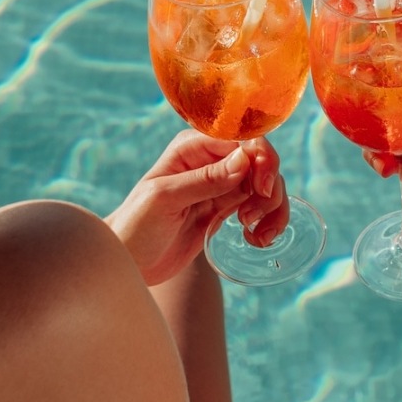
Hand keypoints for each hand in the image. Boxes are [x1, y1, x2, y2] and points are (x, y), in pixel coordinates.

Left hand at [108, 129, 288, 284]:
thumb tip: (245, 160)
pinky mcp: (227, 208)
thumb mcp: (165, 199)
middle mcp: (210, 160)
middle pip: (261, 161)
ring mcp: (221, 184)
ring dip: (273, 208)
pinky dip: (268, 221)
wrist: (128, 261)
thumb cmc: (135, 225)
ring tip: (257, 235)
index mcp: (193, 147)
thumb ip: (204, 180)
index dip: (261, 160)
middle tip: (252, 218)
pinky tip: (255, 238)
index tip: (261, 190)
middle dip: (270, 188)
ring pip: (266, 184)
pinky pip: (260, 206)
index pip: (242, 139)